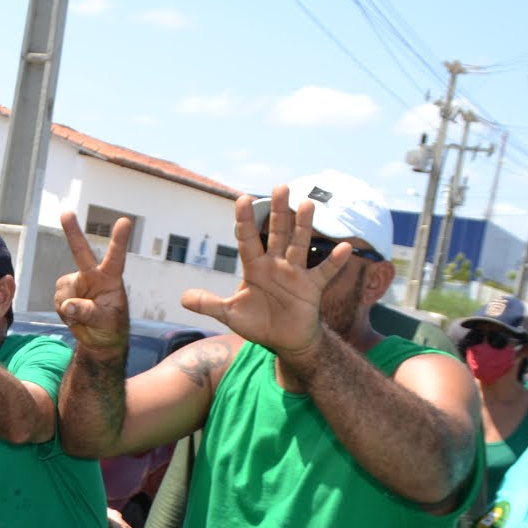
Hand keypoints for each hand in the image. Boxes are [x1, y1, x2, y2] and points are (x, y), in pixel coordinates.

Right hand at [52, 211, 132, 356]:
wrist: (99, 338)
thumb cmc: (110, 326)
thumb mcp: (104, 321)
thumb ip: (87, 312)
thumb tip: (67, 305)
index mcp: (110, 279)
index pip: (115, 258)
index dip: (119, 240)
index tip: (124, 221)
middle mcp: (93, 275)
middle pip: (81, 252)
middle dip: (72, 232)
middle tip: (66, 213)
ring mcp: (78, 282)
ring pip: (63, 289)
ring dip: (68, 306)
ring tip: (82, 316)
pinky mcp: (66, 291)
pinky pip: (57, 299)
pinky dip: (63, 311)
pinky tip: (74, 315)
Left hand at [180, 188, 342, 357]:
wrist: (285, 340)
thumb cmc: (259, 323)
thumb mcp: (230, 314)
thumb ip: (209, 304)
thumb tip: (183, 298)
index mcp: (255, 267)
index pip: (247, 239)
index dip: (244, 221)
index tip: (241, 198)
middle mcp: (276, 264)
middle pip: (276, 233)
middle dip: (277, 211)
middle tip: (280, 187)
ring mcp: (295, 273)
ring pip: (299, 244)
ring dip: (304, 226)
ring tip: (307, 203)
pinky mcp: (312, 287)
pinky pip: (325, 272)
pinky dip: (334, 261)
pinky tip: (344, 247)